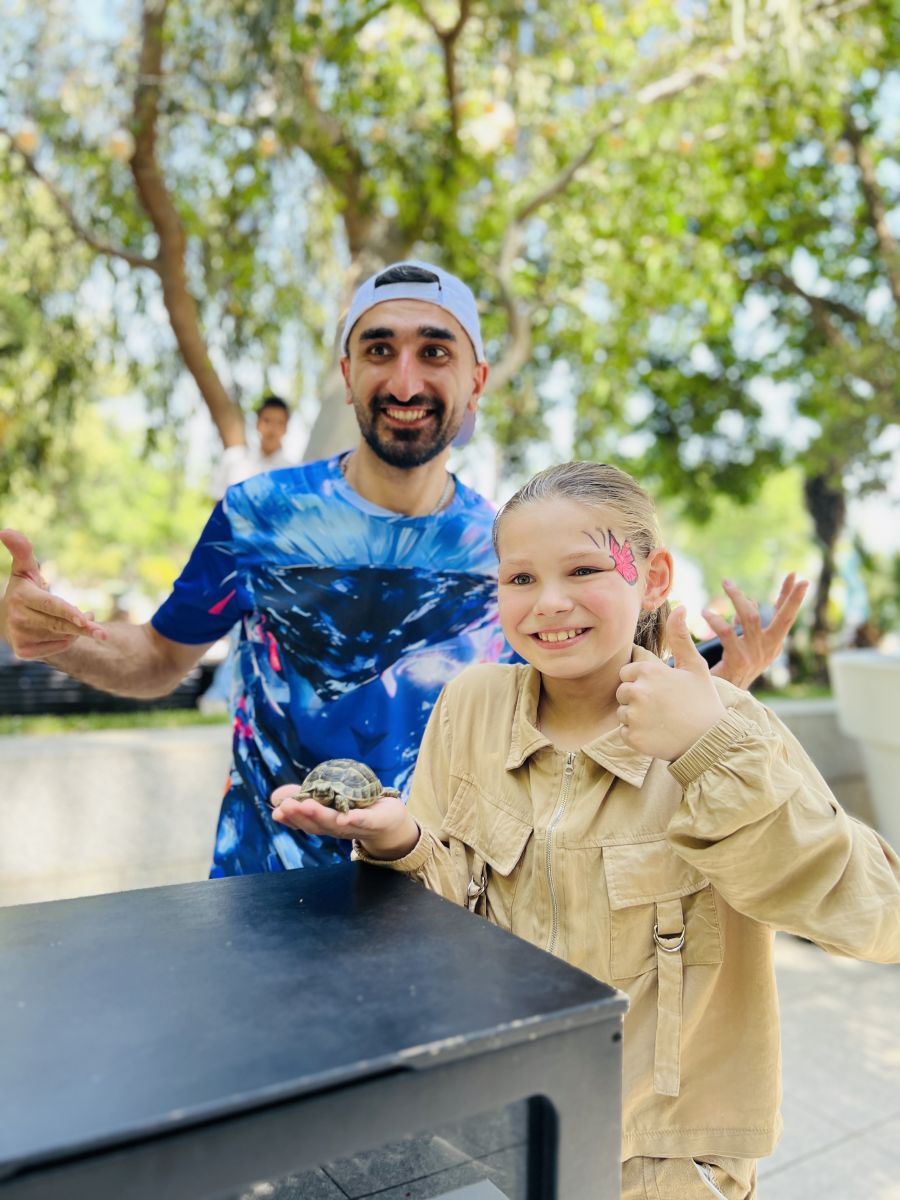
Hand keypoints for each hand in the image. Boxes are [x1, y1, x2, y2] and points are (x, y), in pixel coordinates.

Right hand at [0, 529, 106, 658]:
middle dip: (84, 629)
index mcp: (21, 597)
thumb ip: (22, 550)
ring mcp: (20, 637)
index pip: (50, 605)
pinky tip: (66, 632)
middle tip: (104, 633)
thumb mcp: (25, 569)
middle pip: (60, 624)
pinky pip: (57, 648)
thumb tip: (6, 531)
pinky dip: (67, 640)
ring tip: (82, 619)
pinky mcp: (24, 652)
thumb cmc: (25, 588)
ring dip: (78, 629)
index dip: (68, 612)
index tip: (86, 618)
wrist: (10, 618)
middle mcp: (18, 619)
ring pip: (62, 636)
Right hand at [270, 785, 417, 859]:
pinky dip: (356, 820)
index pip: (304, 822)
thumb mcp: (327, 799)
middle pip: (317, 824)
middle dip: (300, 815)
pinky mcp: (376, 822)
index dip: (290, 818)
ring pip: (336, 822)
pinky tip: (347, 817)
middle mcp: (337, 828)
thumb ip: (303, 796)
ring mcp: (356, 827)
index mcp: (324, 822)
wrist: (389, 823)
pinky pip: (365, 822)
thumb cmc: (355, 808)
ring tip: (307, 805)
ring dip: (321, 815)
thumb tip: (275, 796)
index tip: (276, 811)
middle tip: (285, 806)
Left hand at [617, 607, 726, 760]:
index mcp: (649, 671)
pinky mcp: (633, 738)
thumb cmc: (703, 701)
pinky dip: (637, 736)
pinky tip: (657, 734)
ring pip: (622, 713)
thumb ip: (680, 637)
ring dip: (637, 718)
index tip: (662, 690)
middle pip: (622, 692)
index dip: (643, 681)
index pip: (627, 673)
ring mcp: (634, 716)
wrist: (711, 741)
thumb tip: (680, 607)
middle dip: (637, 699)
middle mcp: (638, 691)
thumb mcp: (695, 666)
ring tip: (661, 721)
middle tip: (662, 707)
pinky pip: (624, 733)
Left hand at [704, 573, 807, 689]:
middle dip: (792, 598)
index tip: (797, 577)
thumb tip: (750, 601)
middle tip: (798, 576)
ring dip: (738, 597)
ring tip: (726, 583)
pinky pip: (727, 633)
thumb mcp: (743, 646)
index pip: (784, 618)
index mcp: (772, 646)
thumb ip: (746, 626)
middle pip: (784, 619)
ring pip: (751, 618)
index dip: (790, 597)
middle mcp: (768, 650)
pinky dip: (716, 620)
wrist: (718, 702)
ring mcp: (754, 656)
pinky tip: (705, 613)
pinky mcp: (737, 660)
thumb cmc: (728, 672)